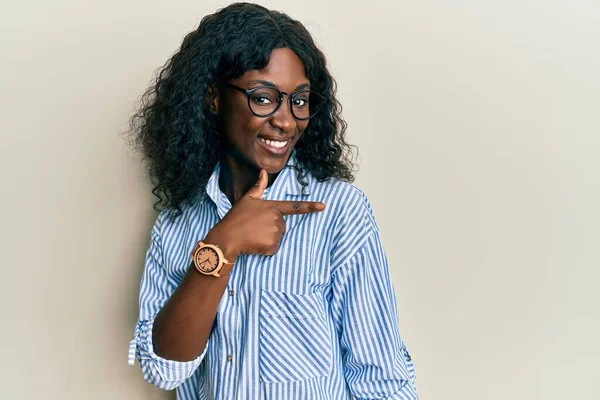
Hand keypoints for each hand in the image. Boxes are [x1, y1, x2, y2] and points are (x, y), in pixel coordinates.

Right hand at [204, 169, 325, 259]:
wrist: (227, 237)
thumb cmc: (236, 217)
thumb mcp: (247, 199)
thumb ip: (258, 186)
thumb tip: (263, 171)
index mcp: (273, 207)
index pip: (294, 207)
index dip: (310, 207)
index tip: (323, 207)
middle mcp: (277, 219)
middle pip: (281, 225)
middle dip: (270, 227)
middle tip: (255, 227)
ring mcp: (276, 232)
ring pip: (278, 236)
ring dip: (268, 238)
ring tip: (254, 234)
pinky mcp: (273, 246)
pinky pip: (274, 248)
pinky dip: (266, 248)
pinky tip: (255, 244)